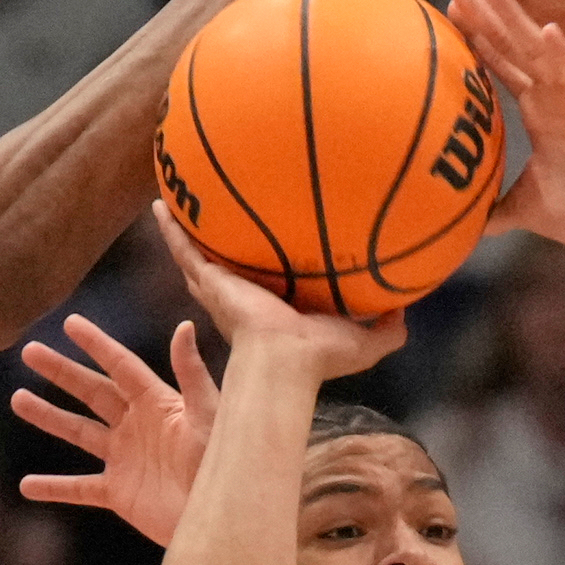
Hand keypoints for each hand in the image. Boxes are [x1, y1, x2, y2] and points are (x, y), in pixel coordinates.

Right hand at [13, 314, 218, 546]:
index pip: (122, 366)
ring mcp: (126, 459)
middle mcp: (138, 426)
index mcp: (159, 403)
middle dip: (61, 372)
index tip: (71, 323)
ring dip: (49, 416)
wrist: (223, 518)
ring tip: (18, 399)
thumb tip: (183, 326)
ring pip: (79, 433)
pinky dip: (54, 488)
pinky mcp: (120, 493)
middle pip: (92, 392)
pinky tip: (27, 485)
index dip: (97, 345)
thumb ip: (192, 374)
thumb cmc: (224, 464)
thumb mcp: (209, 415)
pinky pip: (80, 488)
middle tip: (30, 351)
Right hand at [152, 204, 404, 378]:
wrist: (285, 361)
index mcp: (273, 313)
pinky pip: (185, 248)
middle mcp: (242, 300)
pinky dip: (171, 227)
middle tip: (211, 225)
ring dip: (185, 232)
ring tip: (175, 204)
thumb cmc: (319, 359)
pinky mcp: (210, 282)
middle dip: (217, 252)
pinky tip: (160, 203)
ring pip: (197, 256)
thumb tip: (403, 310)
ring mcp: (222, 290)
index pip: (264, 288)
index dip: (261, 273)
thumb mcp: (364, 343)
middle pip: (223, 271)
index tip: (265, 251)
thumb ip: (386, 329)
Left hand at [445, 0, 564, 248]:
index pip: (501, 63)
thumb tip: (457, 226)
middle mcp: (556, 95)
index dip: (474, 37)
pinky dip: (564, 58)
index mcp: (539, 110)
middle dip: (486, 11)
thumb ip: (492, 210)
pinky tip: (549, 31)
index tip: (444, 9)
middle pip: (515, 44)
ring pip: (543, 51)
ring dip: (518, 20)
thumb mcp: (527, 209)